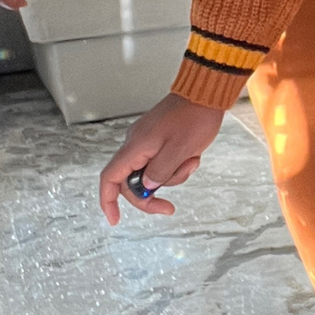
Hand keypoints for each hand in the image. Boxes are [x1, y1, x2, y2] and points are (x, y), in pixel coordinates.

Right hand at [99, 93, 224, 223]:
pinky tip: (193, 155)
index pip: (110, 178)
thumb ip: (160, 172)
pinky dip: (177, 165)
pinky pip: (162, 162)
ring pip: (151, 174)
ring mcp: (147, 142)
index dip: (108, 200)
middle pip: (132, 182)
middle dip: (152, 195)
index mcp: (135, 147)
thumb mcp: (180, 151)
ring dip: (172, 176)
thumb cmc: (194, 118)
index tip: (115, 219)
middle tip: (169, 208)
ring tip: (192, 161)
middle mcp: (136, 145)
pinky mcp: (159, 140)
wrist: (206, 94)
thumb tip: (146, 187)